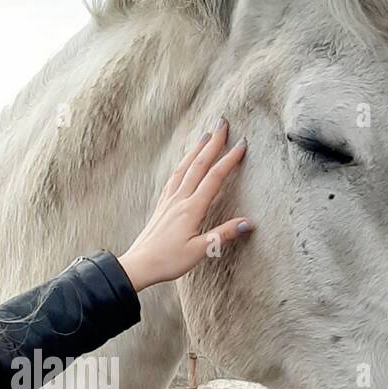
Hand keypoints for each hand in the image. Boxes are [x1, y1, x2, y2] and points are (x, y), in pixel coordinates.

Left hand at [117, 121, 250, 292]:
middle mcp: (179, 200)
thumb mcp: (200, 251)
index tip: (242, 144)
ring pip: (184, 168)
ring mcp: (168, 201)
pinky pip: (173, 178)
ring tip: (206, 135)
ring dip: (196, 149)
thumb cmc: (168, 261)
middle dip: (213, 143)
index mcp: (191, 209)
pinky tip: (184, 162)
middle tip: (223, 123)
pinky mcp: (162, 206)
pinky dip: (182, 164)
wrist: (139, 265)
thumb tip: (248, 222)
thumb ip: (223, 235)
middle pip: (198, 165)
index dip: (229, 160)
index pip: (214, 178)